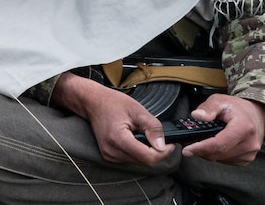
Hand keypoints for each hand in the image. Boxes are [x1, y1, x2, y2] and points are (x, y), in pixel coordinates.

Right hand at [52, 72, 175, 166]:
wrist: (93, 102)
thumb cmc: (113, 103)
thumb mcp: (137, 110)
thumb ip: (153, 128)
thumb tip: (163, 145)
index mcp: (118, 139)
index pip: (148, 157)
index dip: (163, 152)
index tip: (171, 144)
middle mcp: (112, 151)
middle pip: (144, 162)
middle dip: (156, 152)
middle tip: (161, 138)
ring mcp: (109, 155)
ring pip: (139, 162)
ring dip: (147, 152)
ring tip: (145, 135)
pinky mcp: (109, 156)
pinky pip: (131, 159)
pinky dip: (138, 152)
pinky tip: (136, 139)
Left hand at [180, 94, 264, 164]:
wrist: (257, 115)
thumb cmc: (238, 108)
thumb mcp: (220, 101)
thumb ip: (208, 108)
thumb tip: (196, 115)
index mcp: (243, 128)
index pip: (219, 144)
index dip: (201, 148)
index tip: (187, 150)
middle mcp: (249, 144)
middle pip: (219, 154)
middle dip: (200, 151)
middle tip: (187, 145)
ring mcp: (249, 153)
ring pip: (221, 159)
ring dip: (207, 154)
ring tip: (199, 143)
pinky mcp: (247, 159)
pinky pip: (226, 161)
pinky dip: (216, 155)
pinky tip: (212, 146)